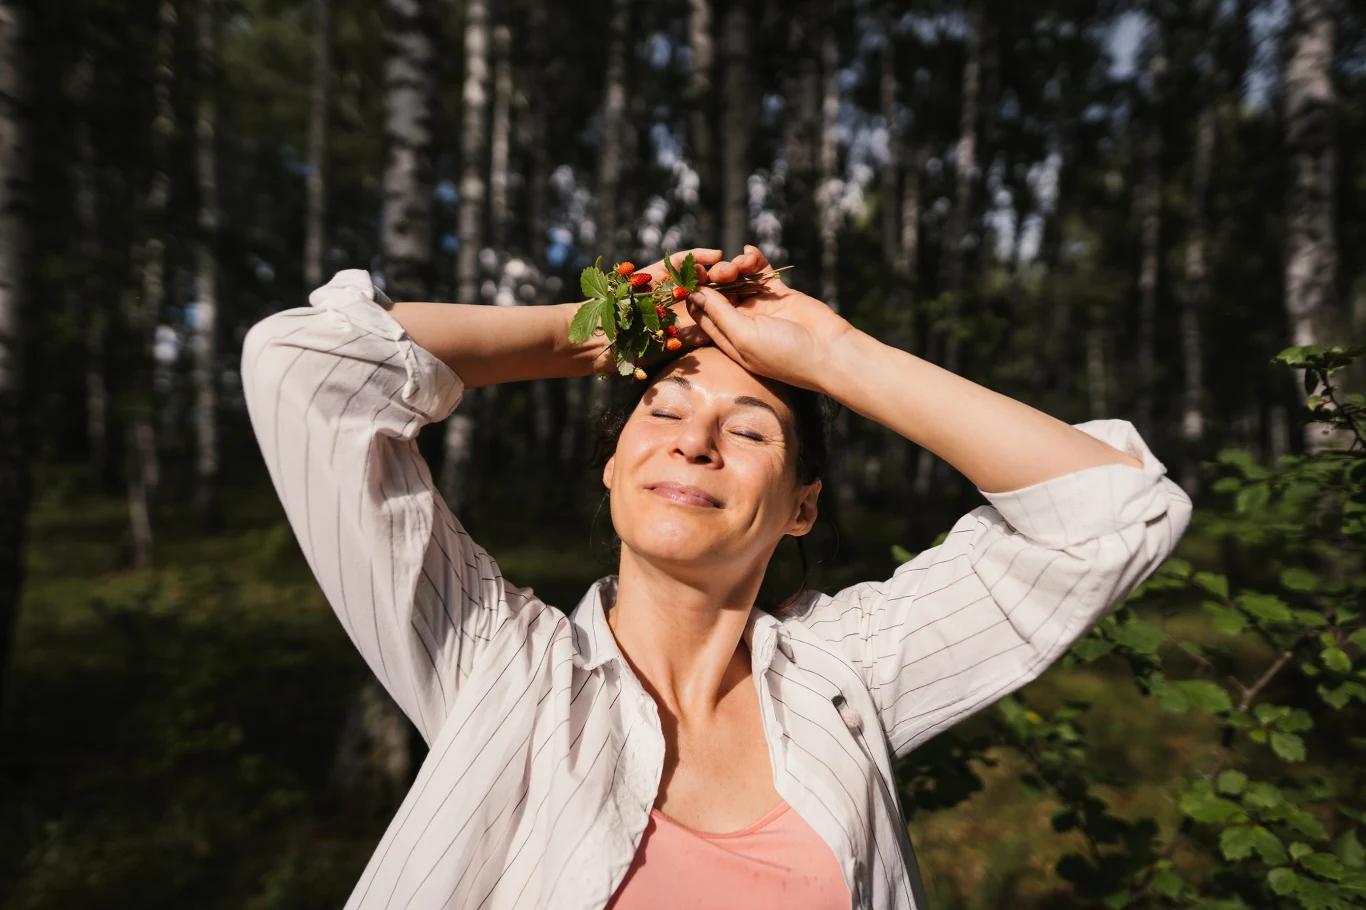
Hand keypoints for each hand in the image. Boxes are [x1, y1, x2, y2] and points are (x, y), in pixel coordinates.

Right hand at [584, 248, 766, 373]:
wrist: (596, 338)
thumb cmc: (629, 354)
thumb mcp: (667, 355)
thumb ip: (689, 347)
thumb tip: (722, 352)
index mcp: (692, 324)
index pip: (723, 311)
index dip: (741, 304)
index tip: (758, 299)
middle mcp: (684, 304)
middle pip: (717, 289)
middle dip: (735, 282)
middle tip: (752, 278)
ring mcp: (670, 287)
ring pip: (701, 274)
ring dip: (720, 269)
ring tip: (738, 265)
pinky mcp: (654, 273)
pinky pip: (678, 262)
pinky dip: (695, 257)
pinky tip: (714, 254)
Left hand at [683, 245, 852, 389]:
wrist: (829, 352)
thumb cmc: (784, 354)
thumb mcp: (743, 337)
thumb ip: (719, 314)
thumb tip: (694, 294)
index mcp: (729, 339)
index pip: (703, 314)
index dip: (694, 295)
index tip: (688, 277)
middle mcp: (743, 323)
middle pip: (719, 294)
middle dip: (715, 278)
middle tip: (718, 268)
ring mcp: (762, 308)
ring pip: (739, 280)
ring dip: (736, 267)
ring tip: (742, 263)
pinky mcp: (780, 295)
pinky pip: (763, 273)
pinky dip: (755, 260)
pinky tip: (750, 251)